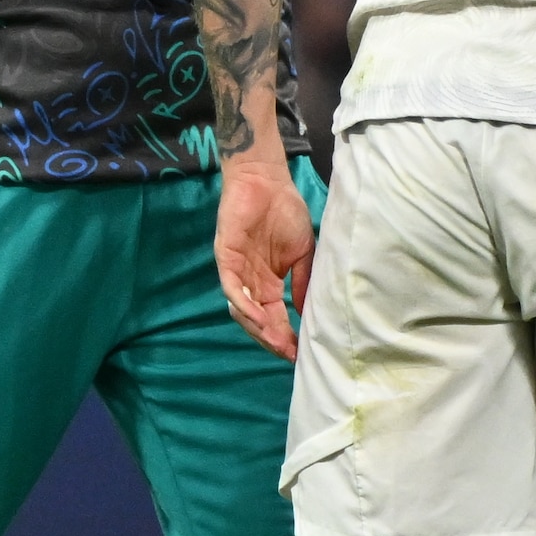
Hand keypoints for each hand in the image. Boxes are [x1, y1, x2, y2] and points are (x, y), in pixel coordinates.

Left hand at [214, 157, 311, 357]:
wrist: (267, 182)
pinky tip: (258, 316)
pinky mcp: (226, 257)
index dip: (286, 336)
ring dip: (257, 327)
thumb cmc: (286, 213)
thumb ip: (304, 281)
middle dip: (272, 339)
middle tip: (289, 354)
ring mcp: (237, 271)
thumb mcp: (303, 253)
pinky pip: (231, 286)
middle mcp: (251, 282)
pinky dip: (243, 304)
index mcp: (269, 283)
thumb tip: (309, 312)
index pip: (275, 318)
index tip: (300, 354)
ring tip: (276, 341)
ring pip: (241, 309)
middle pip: (257, 320)